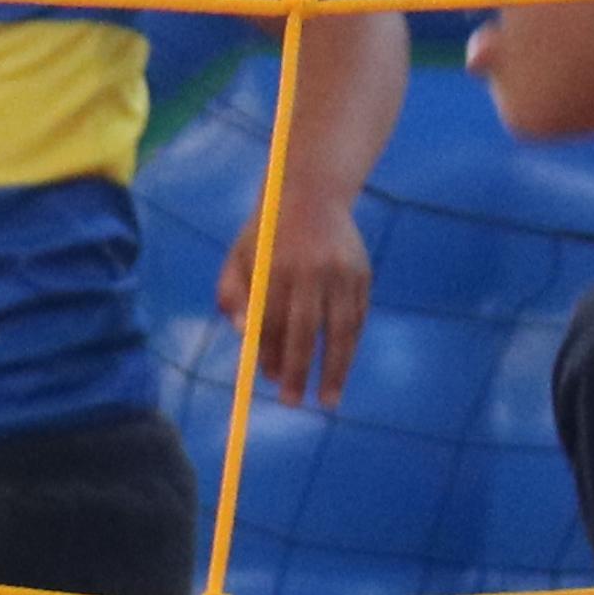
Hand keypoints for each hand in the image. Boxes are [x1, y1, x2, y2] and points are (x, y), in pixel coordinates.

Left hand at [233, 196, 372, 409]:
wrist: (312, 192)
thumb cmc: (267, 234)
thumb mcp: (239, 254)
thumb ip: (230, 292)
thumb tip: (241, 335)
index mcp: (276, 265)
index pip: (270, 319)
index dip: (268, 352)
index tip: (267, 379)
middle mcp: (311, 269)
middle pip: (304, 330)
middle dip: (297, 370)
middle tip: (291, 403)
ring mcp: (342, 272)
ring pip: (340, 329)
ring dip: (335, 370)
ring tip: (328, 402)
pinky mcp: (363, 273)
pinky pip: (357, 318)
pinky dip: (350, 347)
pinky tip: (341, 370)